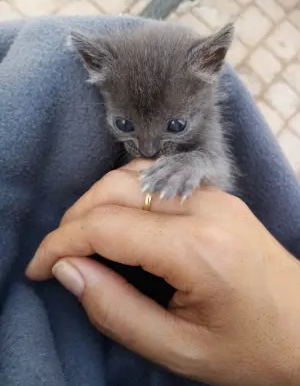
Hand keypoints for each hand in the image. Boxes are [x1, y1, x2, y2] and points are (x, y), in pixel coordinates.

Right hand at [26, 160, 299, 385]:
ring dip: (97, 202)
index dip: (61, 243)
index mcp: (197, 248)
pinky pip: (155, 179)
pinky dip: (123, 195)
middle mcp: (204, 207)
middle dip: (75, 219)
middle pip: (115, 188)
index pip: (106, 226)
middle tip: (61, 258)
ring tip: (84, 241)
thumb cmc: (250, 349)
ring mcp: (212, 195)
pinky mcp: (215, 195)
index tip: (39, 268)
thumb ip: (115, 309)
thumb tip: (68, 269)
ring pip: (133, 175)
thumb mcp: (178, 348)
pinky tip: (118, 222)